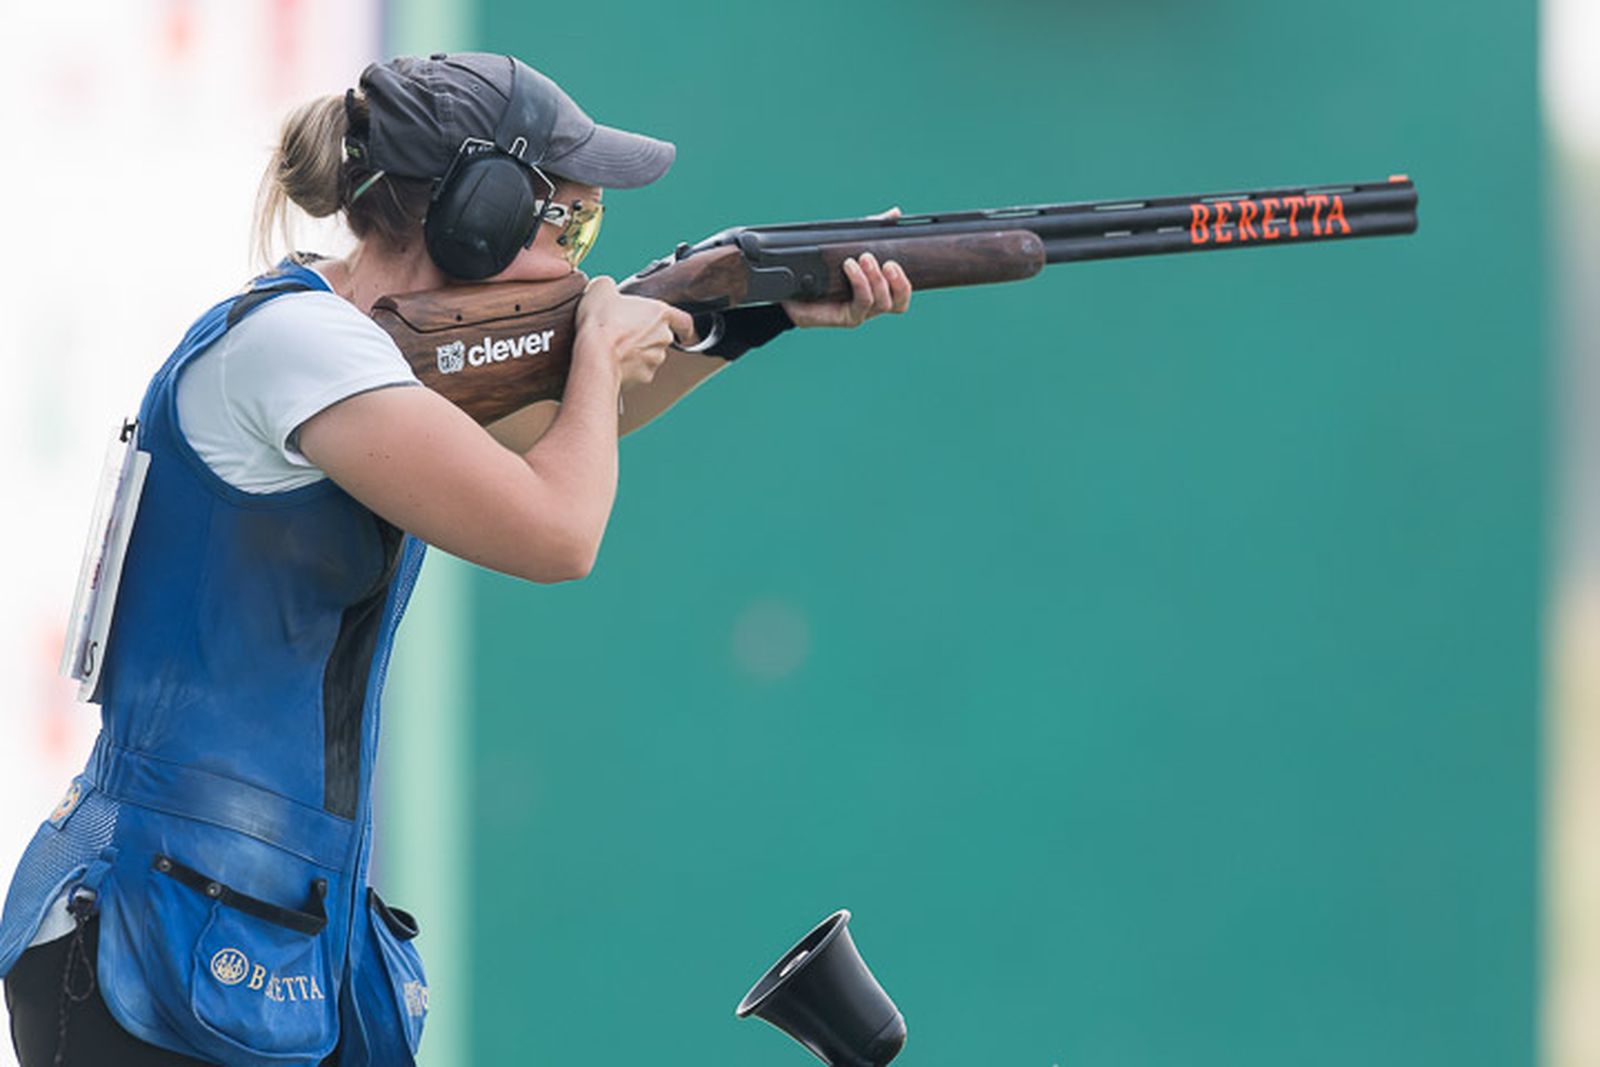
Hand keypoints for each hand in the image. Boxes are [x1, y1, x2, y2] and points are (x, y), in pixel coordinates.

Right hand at [575, 276, 695, 387]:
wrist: (595, 357)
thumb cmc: (602, 323)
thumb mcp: (601, 290)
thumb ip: (609, 286)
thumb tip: (605, 288)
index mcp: (660, 313)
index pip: (684, 321)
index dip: (683, 326)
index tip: (683, 331)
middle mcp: (663, 337)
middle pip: (661, 337)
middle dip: (646, 336)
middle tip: (624, 332)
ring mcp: (655, 359)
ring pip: (650, 356)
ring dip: (636, 353)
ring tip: (613, 348)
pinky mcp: (644, 377)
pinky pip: (638, 372)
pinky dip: (628, 369)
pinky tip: (611, 362)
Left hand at [782, 207, 913, 327]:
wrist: (792, 289)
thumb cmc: (823, 268)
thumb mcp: (849, 242)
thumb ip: (872, 229)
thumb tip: (895, 213)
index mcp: (876, 290)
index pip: (901, 294)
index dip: (904, 282)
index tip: (895, 261)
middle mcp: (871, 305)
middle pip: (898, 304)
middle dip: (897, 283)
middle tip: (887, 263)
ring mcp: (859, 312)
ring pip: (881, 303)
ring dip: (875, 279)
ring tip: (863, 259)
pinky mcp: (846, 317)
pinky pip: (861, 304)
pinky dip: (859, 283)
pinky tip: (849, 267)